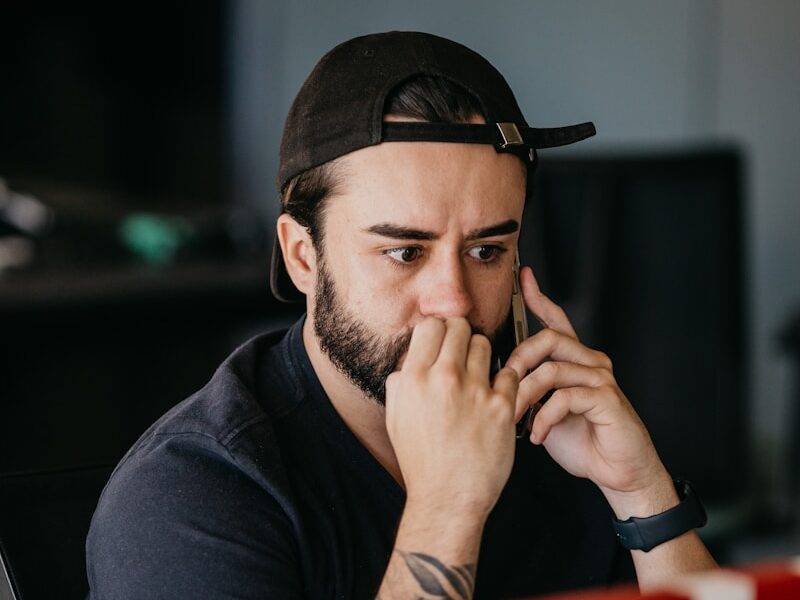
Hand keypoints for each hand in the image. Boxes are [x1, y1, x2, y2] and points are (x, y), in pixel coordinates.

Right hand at [385, 316, 518, 518]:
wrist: (447, 498)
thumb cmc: (422, 461)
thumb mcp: (396, 418)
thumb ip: (400, 383)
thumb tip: (410, 360)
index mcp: (413, 379)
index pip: (430, 325)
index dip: (438, 329)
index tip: (443, 339)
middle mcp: (443, 379)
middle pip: (459, 326)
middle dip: (460, 335)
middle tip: (462, 352)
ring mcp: (475, 392)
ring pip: (484, 344)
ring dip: (481, 355)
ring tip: (478, 375)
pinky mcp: (501, 407)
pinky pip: (509, 373)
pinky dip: (503, 381)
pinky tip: (494, 396)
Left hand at [506, 267, 673, 514]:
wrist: (617, 471)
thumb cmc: (581, 440)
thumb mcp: (545, 410)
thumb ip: (529, 390)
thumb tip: (497, 380)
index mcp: (574, 361)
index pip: (556, 321)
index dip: (539, 298)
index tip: (523, 277)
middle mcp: (590, 362)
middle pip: (549, 339)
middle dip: (518, 359)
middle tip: (501, 385)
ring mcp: (601, 378)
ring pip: (552, 369)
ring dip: (525, 395)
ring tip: (513, 418)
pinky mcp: (606, 399)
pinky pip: (565, 398)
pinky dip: (544, 418)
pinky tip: (537, 435)